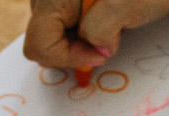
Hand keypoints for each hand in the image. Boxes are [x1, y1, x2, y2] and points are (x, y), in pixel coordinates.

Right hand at [24, 0, 168, 66]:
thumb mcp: (128, 4)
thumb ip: (102, 27)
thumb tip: (97, 49)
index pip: (40, 43)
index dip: (68, 57)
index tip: (101, 54)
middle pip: (41, 39)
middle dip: (73, 48)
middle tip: (107, 38)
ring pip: (50, 35)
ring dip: (77, 40)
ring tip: (108, 24)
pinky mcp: (61, 2)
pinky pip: (60, 27)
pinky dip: (80, 32)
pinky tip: (102, 20)